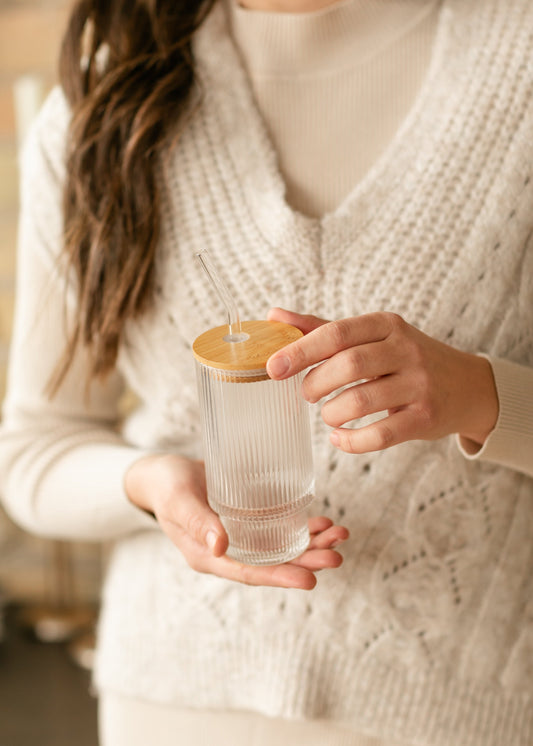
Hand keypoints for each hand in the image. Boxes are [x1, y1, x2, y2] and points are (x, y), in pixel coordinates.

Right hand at [125, 453, 348, 589]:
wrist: (162, 473)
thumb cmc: (166, 485)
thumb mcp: (178, 500)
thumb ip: (197, 521)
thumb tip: (222, 547)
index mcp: (208, 556)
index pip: (249, 573)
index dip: (279, 577)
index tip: (309, 580)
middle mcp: (229, 552)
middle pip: (273, 563)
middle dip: (307, 561)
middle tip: (336, 556)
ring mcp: (240, 537)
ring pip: (281, 548)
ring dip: (312, 545)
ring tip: (339, 536)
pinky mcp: (248, 520)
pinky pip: (279, 529)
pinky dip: (302, 527)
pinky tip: (323, 522)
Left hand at [266, 308, 498, 453]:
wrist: (467, 386)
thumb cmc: (405, 359)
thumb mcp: (371, 336)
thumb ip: (322, 328)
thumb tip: (274, 315)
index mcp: (386, 324)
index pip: (337, 333)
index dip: (300, 350)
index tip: (273, 367)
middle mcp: (406, 349)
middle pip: (348, 364)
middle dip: (315, 383)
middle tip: (306, 393)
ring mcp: (419, 384)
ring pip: (360, 401)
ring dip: (331, 413)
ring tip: (328, 414)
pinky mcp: (425, 418)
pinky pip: (379, 435)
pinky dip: (351, 442)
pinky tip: (340, 438)